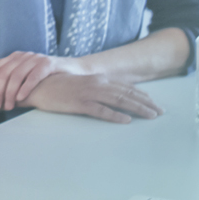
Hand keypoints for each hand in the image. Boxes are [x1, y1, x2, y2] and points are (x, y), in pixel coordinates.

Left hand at [0, 52, 82, 110]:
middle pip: (4, 72)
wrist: (73, 71)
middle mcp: (24, 56)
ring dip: (10, 92)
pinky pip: (34, 75)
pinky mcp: (49, 64)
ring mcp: (36, 58)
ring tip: (8, 106)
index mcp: (15, 58)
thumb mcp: (27, 77)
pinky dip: (25, 87)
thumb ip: (13, 82)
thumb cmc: (47, 78)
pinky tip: (21, 98)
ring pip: (17, 74)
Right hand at [23, 73, 163, 123]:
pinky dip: (114, 115)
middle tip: (161, 111)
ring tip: (151, 116)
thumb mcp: (80, 85)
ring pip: (118, 101)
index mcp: (97, 79)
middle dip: (145, 102)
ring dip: (137, 108)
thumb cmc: (58, 87)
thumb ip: (96, 89)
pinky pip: (100, 110)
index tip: (154, 102)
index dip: (141, 95)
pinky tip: (125, 120)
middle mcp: (96, 84)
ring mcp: (88, 93)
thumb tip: (111, 97)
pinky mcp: (79, 103)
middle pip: (126, 94)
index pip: (125, 87)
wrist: (37, 86)